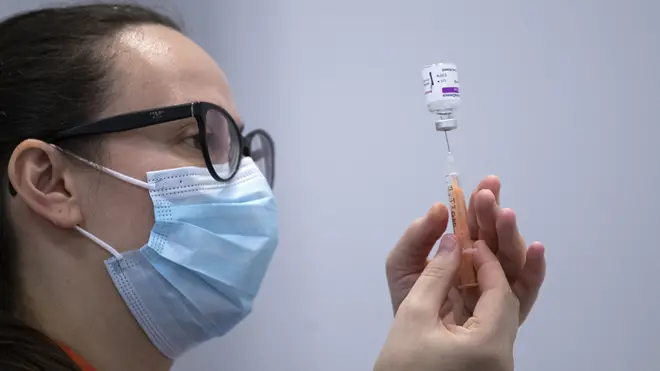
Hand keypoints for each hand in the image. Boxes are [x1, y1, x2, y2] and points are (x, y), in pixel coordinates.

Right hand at [374, 238, 518, 370]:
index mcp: (490, 344)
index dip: (487, 261)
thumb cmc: (403, 365)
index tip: (468, 241)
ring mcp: (497, 365)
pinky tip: (467, 292)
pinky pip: (491, 329)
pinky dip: (481, 306)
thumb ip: (436, 274)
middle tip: (468, 249)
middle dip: (491, 271)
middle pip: (506, 304)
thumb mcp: (413, 314)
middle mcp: (503, 357)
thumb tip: (453, 241)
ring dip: (488, 287)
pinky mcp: (486, 367)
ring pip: (500, 315)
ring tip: (468, 265)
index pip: (501, 291)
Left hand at [386, 176, 545, 324]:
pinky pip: (525, 289)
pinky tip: (535, 249)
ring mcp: (497, 286)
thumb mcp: (403, 264)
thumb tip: (439, 208)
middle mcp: (482, 265)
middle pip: (494, 236)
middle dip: (493, 214)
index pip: (473, 223)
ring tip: (506, 216)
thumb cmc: (411, 300)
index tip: (484, 185)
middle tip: (489, 198)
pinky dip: (534, 269)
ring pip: (510, 256)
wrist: (413, 340)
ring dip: (510, 234)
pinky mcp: (509, 310)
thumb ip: (417, 236)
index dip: (479, 203)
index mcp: (459, 251)